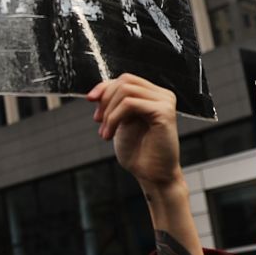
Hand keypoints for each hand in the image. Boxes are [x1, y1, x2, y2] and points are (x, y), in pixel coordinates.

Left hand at [87, 74, 181, 192]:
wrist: (152, 175)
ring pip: (126, 91)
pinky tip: (109, 135)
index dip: (105, 87)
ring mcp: (165, 102)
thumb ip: (115, 104)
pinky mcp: (164, 112)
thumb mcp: (120, 122)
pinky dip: (114, 118)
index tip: (90, 100)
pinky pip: (130, 104)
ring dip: (109, 112)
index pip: (126, 79)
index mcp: (154, 95)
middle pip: (125, 81)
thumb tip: (97, 91)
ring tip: (104, 133)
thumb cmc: (138, 152)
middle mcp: (163, 95)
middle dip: (105, 100)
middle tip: (98, 122)